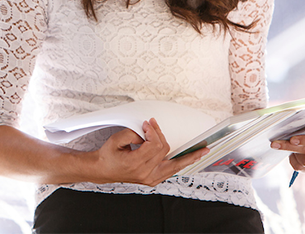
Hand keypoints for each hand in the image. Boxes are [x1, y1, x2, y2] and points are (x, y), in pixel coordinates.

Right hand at [91, 118, 208, 186]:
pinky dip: (181, 163)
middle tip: (153, 126)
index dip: (153, 131)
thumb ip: (133, 133)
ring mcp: (150, 178)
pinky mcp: (153, 180)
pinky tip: (189, 159)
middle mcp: (145, 173)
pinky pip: (171, 171)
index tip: (147, 124)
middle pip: (164, 150)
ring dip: (189, 156)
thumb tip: (147, 131)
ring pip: (175, 165)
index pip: (154, 144)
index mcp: (135, 164)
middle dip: (160, 135)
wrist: (103, 170)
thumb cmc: (108, 156)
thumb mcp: (116, 140)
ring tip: (202, 151)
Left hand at [271, 126, 304, 171]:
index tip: (292, 140)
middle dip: (291, 147)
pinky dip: (293, 161)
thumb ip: (298, 123)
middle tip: (276, 144)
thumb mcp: (301, 121)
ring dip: (292, 153)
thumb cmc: (302, 126)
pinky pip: (301, 167)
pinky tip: (290, 155)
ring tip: (279, 146)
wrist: (301, 134)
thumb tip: (287, 125)